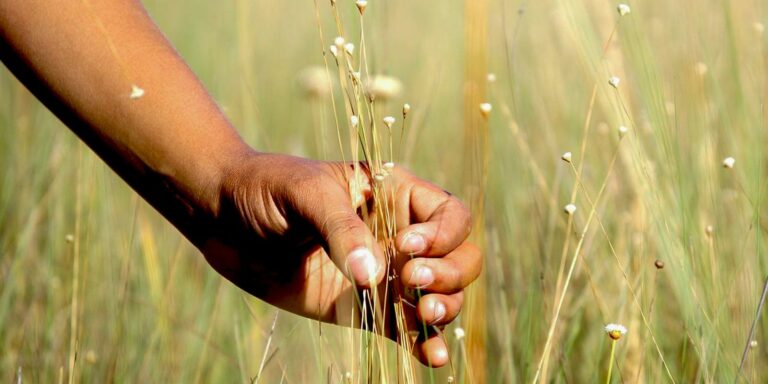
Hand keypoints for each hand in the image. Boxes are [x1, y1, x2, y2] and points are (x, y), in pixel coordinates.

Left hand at [198, 151, 481, 366]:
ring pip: (440, 295)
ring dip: (444, 308)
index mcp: (395, 195)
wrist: (223, 219)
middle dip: (449, 274)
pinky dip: (422, 343)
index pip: (450, 215)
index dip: (442, 235)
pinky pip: (404, 328)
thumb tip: (373, 278)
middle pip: (459, 257)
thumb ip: (342, 230)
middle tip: (412, 281)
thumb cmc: (266, 189)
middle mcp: (398, 235)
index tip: (404, 247)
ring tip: (424, 316)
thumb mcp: (306, 195)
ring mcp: (383, 273)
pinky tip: (433, 358)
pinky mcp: (363, 307)